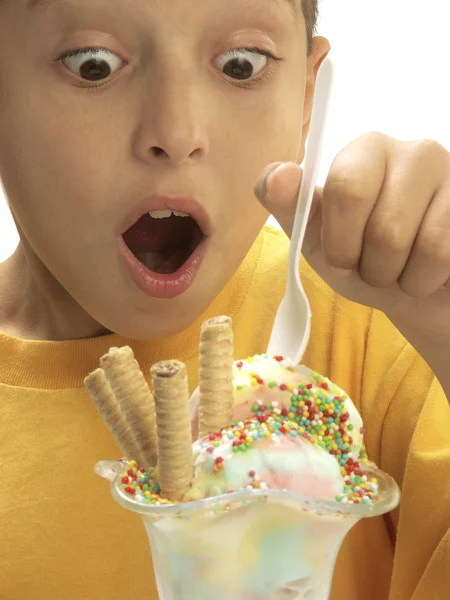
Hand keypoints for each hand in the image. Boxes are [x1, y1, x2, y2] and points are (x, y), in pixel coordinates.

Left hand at [255, 132, 449, 350]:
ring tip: (401, 267)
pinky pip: (443, 256)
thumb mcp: (314, 237)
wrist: (409, 291)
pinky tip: (428, 271)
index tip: (341, 256)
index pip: (346, 189)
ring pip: (418, 246)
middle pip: (384, 226)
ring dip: (399, 277)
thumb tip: (278, 173)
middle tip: (373, 264)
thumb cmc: (359, 259)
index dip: (340, 240)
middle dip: (370, 266)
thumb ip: (287, 204)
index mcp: (366, 152)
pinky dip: (424, 281)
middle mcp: (414, 152)